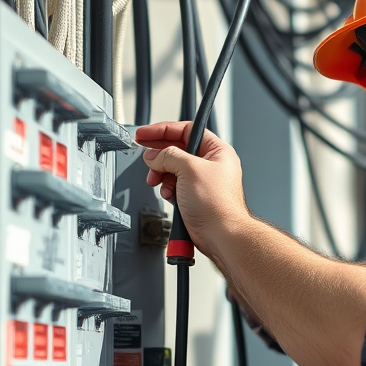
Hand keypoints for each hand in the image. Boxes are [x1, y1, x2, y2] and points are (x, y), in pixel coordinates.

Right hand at [135, 123, 249, 259]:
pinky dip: (168, 188)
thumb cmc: (216, 204)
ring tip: (157, 179)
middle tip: (145, 156)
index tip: (146, 133)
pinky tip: (169, 193)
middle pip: (178, 149)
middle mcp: (211, 165)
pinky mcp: (195, 197)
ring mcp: (202, 182)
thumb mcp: (189, 169)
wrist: (220, 234)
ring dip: (162, 174)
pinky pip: (175, 186)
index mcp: (217, 151)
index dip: (164, 130)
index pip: (187, 130)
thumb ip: (168, 155)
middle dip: (160, 154)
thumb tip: (154, 154)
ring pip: (174, 169)